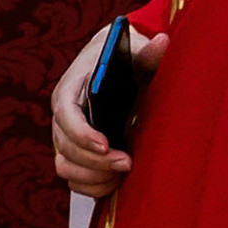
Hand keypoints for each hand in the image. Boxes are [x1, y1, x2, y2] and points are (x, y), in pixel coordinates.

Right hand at [48, 22, 152, 199]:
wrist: (117, 73)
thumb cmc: (125, 62)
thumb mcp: (137, 55)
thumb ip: (148, 54)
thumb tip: (164, 41)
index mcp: (71, 89)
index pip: (66, 115)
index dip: (83, 133)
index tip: (107, 145)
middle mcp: (62, 116)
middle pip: (65, 147)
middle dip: (96, 161)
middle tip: (128, 163)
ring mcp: (66, 138)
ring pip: (65, 167)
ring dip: (93, 176)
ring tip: (122, 174)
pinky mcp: (74, 156)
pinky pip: (73, 180)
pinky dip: (92, 186)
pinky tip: (116, 182)